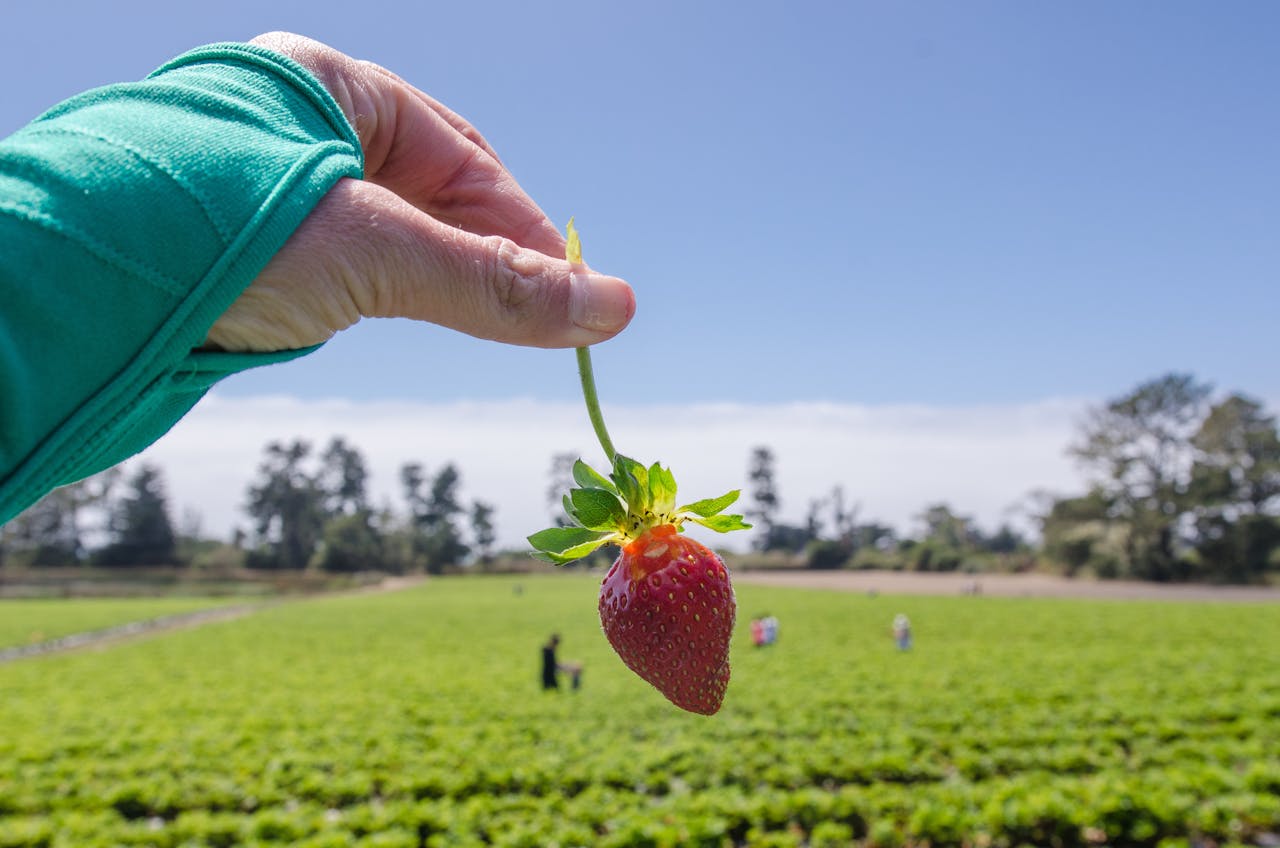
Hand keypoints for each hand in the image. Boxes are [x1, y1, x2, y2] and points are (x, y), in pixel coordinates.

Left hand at [204, 32, 634, 351]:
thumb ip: (492, 284)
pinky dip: (373, 303)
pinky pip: (333, 270)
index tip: (565, 298)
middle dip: (478, 257)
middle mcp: (296, 128)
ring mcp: (265, 190)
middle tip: (527, 320)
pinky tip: (378, 326)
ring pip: (381, 239)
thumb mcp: (372, 253)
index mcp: (326, 85)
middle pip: (425, 196)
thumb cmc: (211, 237)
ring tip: (464, 330)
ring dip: (428, 287)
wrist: (54, 298)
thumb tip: (613, 307)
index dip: (519, 229)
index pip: (458, 156)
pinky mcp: (236, 251)